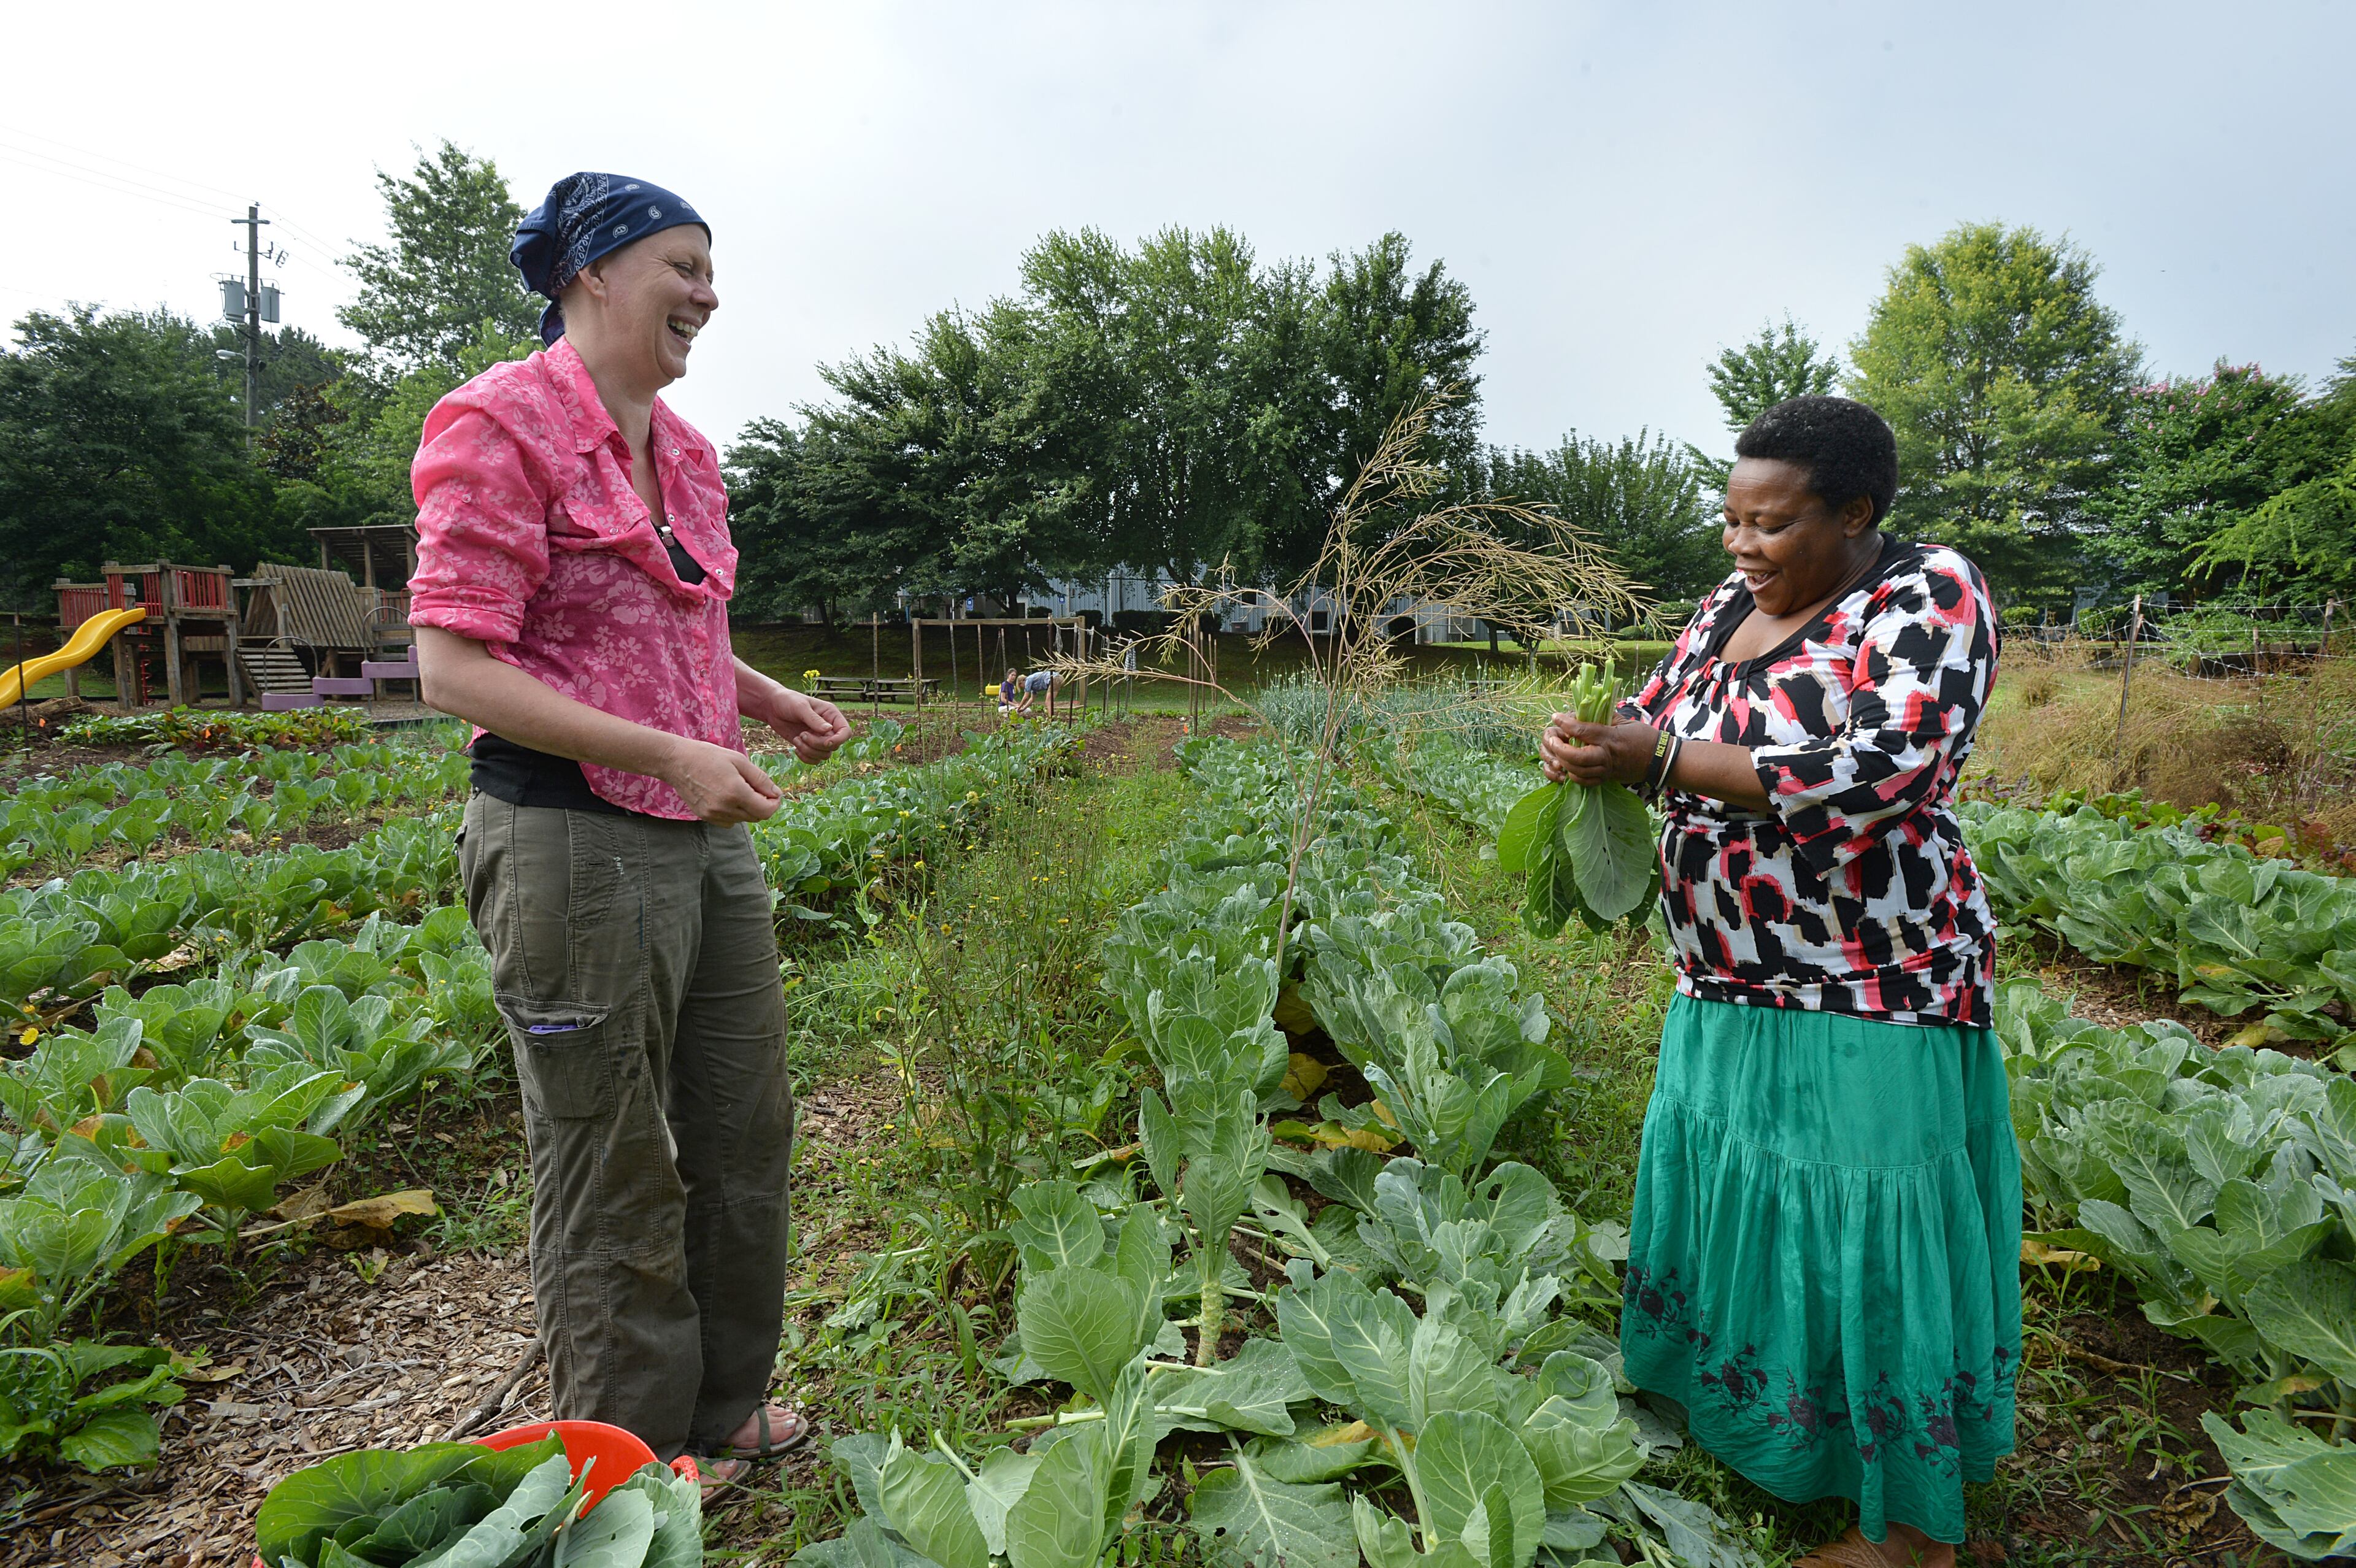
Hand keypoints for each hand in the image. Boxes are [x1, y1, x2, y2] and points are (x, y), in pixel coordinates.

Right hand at [661, 735, 785, 823]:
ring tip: (739, 788)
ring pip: (743, 820)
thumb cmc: (709, 756)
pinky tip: (727, 796)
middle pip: (756, 817)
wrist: (677, 762)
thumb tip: (776, 794)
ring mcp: (713, 815)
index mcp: (735, 792)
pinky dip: (735, 812)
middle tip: (756, 787)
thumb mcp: (739, 761)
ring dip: (748, 808)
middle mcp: (724, 808)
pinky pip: (729, 821)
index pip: (766, 810)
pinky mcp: (705, 817)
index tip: (773, 793)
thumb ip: (760, 779)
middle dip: (762, 804)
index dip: (774, 803)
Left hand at [762, 688, 852, 763]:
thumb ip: (814, 719)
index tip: (825, 742)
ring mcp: (819, 738)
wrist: (772, 707)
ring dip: (809, 751)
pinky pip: (815, 760)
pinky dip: (805, 758)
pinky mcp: (809, 746)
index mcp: (831, 715)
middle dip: (817, 745)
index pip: (845, 732)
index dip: (839, 740)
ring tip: (797, 739)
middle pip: (834, 746)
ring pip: (824, 755)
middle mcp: (828, 728)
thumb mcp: (800, 707)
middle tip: (802, 735)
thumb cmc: (787, 701)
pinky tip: (796, 748)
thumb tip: (829, 730)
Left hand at [1539, 715, 1657, 787]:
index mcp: (1610, 737)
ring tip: (1557, 752)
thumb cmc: (1644, 737)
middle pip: (1576, 757)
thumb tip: (1585, 710)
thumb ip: (1604, 717)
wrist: (1660, 760)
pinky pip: (1585, 781)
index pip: (1583, 731)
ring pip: (1578, 771)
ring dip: (1564, 762)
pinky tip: (1569, 766)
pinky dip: (1574, 775)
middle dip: (1560, 749)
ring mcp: (1606, 770)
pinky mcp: (1607, 779)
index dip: (1566, 724)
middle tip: (1551, 739)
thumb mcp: (1625, 721)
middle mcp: (1606, 755)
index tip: (1555, 716)